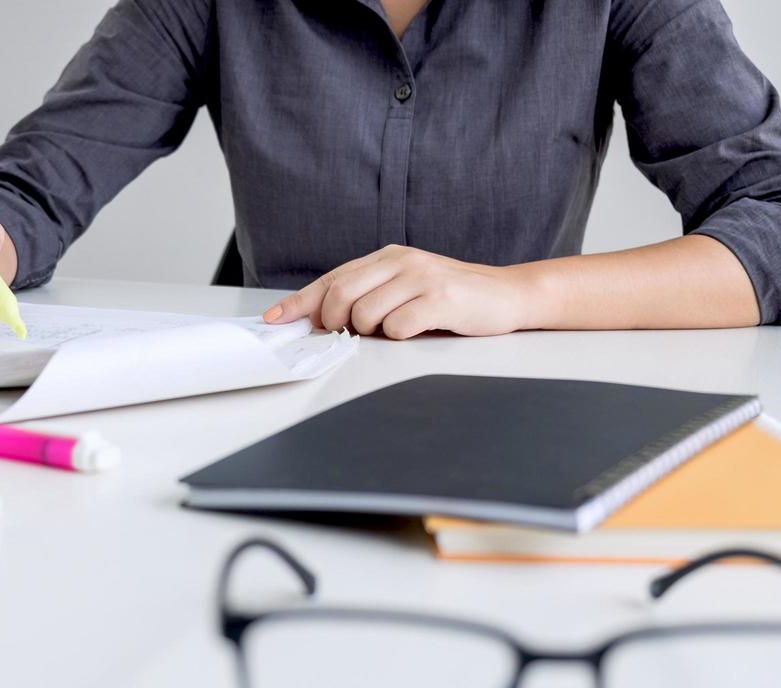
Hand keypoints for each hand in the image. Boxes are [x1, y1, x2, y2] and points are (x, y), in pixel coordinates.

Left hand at [262, 244, 540, 338]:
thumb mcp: (404, 288)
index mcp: (386, 257)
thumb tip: (319, 318)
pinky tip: (417, 329)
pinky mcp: (441, 298)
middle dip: (334, 323)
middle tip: (349, 334)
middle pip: (340, 295)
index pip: (331, 279)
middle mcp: (400, 261)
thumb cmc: (450, 298)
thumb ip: (368, 295)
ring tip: (396, 328)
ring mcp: (421, 277)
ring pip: (365, 313)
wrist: (506, 295)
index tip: (273, 319)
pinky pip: (398, 326)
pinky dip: (399, 336)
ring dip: (372, 332)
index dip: (298, 302)